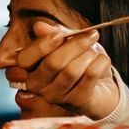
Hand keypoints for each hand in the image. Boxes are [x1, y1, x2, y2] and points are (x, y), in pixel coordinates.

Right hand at [7, 25, 123, 118]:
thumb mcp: (67, 42)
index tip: (59, 35)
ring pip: (72, 70)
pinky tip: (103, 61)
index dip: (41, 46)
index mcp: (29, 69)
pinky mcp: (77, 102)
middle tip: (92, 35)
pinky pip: (90, 76)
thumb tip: (39, 26)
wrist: (101, 84)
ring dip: (89, 54)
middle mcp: (37, 86)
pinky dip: (101, 63)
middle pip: (52, 63)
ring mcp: (56, 96)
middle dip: (75, 45)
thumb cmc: (80, 60)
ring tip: (96, 51)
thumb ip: (53, 34)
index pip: (25, 60)